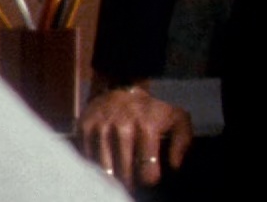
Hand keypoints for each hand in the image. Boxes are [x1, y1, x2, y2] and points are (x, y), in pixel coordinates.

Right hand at [76, 81, 192, 189]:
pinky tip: (104, 161)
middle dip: (130, 181)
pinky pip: (88, 158)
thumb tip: (174, 165)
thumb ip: (182, 142)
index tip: (149, 174)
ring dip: (112, 176)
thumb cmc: (151, 110)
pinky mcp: (84, 127)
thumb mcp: (176, 119)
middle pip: (125, 174)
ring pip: (105, 170)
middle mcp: (122, 127)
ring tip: (118, 174)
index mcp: (147, 127)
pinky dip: (95, 164)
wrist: (121, 84)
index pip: (148, 172)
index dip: (149, 178)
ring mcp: (101, 127)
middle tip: (132, 179)